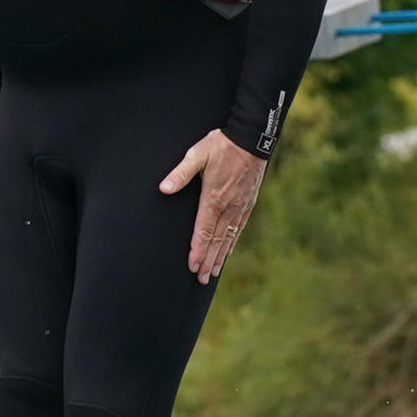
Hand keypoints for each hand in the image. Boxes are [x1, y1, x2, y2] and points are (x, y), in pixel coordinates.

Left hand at [159, 128, 266, 282]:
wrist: (252, 137)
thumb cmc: (221, 145)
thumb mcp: (197, 155)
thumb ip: (180, 173)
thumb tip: (163, 189)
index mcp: (214, 198)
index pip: (203, 231)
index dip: (198, 250)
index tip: (193, 266)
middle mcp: (229, 207)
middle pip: (216, 240)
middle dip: (208, 261)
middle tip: (201, 279)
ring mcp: (240, 206)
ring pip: (228, 237)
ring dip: (219, 257)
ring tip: (212, 273)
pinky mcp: (248, 202)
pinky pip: (239, 228)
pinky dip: (232, 243)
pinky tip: (228, 251)